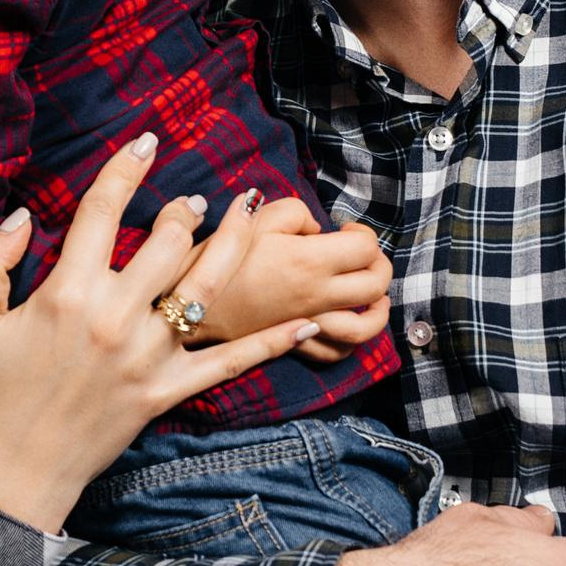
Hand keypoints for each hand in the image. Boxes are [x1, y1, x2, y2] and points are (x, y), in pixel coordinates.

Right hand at [0, 134, 323, 532]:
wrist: (12, 476)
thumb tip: (22, 217)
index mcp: (65, 293)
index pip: (100, 210)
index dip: (125, 167)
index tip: (145, 140)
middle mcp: (114, 317)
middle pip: (166, 241)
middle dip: (185, 210)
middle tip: (196, 199)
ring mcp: (147, 357)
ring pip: (205, 288)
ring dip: (234, 245)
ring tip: (250, 214)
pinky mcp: (166, 392)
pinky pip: (229, 363)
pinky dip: (271, 343)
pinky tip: (307, 322)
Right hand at [188, 196, 391, 364]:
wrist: (185, 300)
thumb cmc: (218, 257)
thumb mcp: (256, 216)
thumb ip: (297, 213)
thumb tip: (317, 229)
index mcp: (309, 261)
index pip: (365, 248)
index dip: (363, 234)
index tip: (345, 229)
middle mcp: (316, 296)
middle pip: (375, 285)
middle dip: (380, 265)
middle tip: (364, 253)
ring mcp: (306, 324)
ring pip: (365, 327)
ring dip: (379, 310)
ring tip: (377, 297)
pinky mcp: (291, 342)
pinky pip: (335, 352)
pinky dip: (351, 342)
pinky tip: (348, 326)